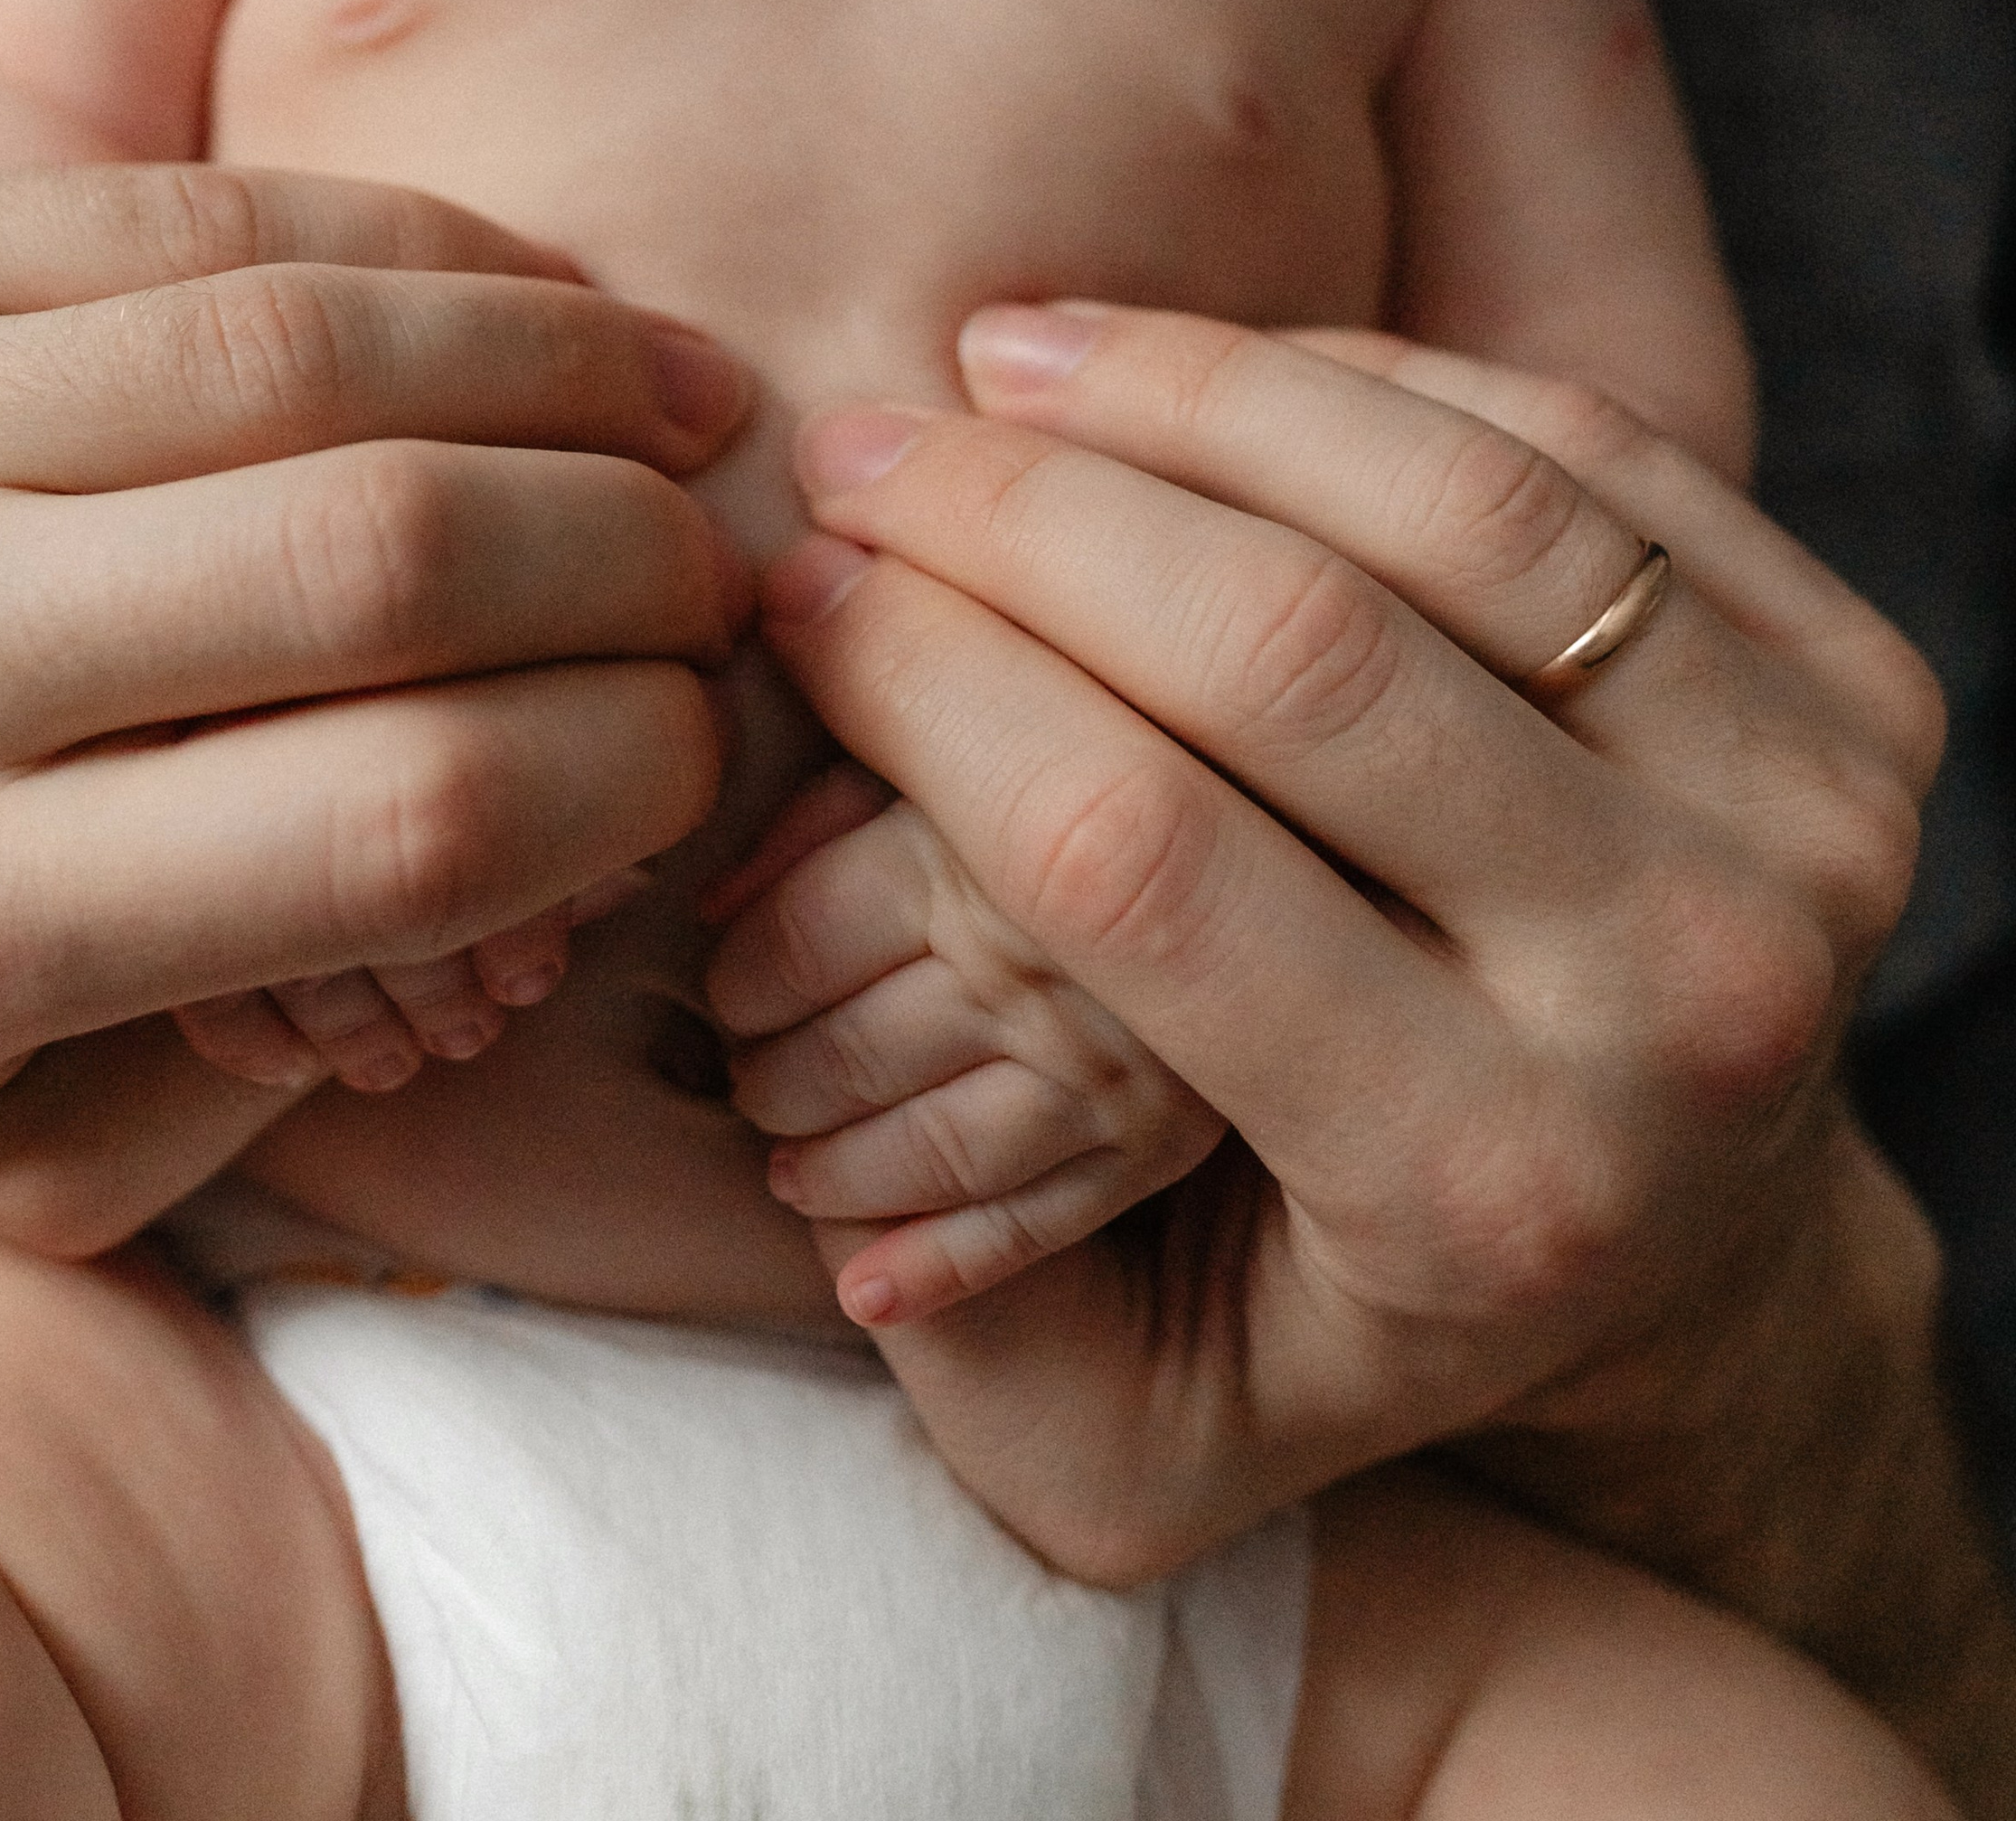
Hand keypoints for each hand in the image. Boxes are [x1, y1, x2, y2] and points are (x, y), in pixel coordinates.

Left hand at [0, 165, 747, 1250]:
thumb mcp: (14, 1133)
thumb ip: (294, 1037)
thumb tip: (561, 847)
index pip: (401, 822)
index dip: (623, 770)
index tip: (693, 751)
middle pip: (384, 559)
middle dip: (627, 560)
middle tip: (713, 576)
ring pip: (303, 346)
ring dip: (559, 365)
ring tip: (679, 406)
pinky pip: (191, 214)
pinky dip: (412, 248)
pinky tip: (530, 301)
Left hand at [708, 765, 1223, 1317]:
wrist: (1301, 832)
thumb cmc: (1096, 744)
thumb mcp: (967, 725)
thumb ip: (846, 776)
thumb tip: (714, 888)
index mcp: (985, 847)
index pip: (797, 941)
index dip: (738, 971)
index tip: (725, 980)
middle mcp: (1047, 968)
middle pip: (848, 1049)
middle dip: (771, 1073)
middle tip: (745, 1071)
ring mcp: (1114, 1068)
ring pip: (923, 1149)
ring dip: (831, 1167)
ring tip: (785, 1158)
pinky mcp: (1166, 1143)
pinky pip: (1029, 1226)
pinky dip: (936, 1264)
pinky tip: (863, 1289)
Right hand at [732, 305, 1938, 1592]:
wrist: (1711, 1251)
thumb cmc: (1377, 1301)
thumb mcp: (1159, 1438)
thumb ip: (978, 1349)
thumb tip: (798, 1160)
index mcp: (1482, 1186)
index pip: (1137, 858)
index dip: (930, 686)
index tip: (801, 597)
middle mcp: (1684, 1002)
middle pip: (1294, 650)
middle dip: (1021, 512)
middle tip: (864, 451)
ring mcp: (1808, 827)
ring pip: (1462, 504)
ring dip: (1189, 390)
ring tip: (1007, 357)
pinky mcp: (1869, 697)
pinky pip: (1590, 449)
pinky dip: (1368, 379)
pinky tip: (1198, 371)